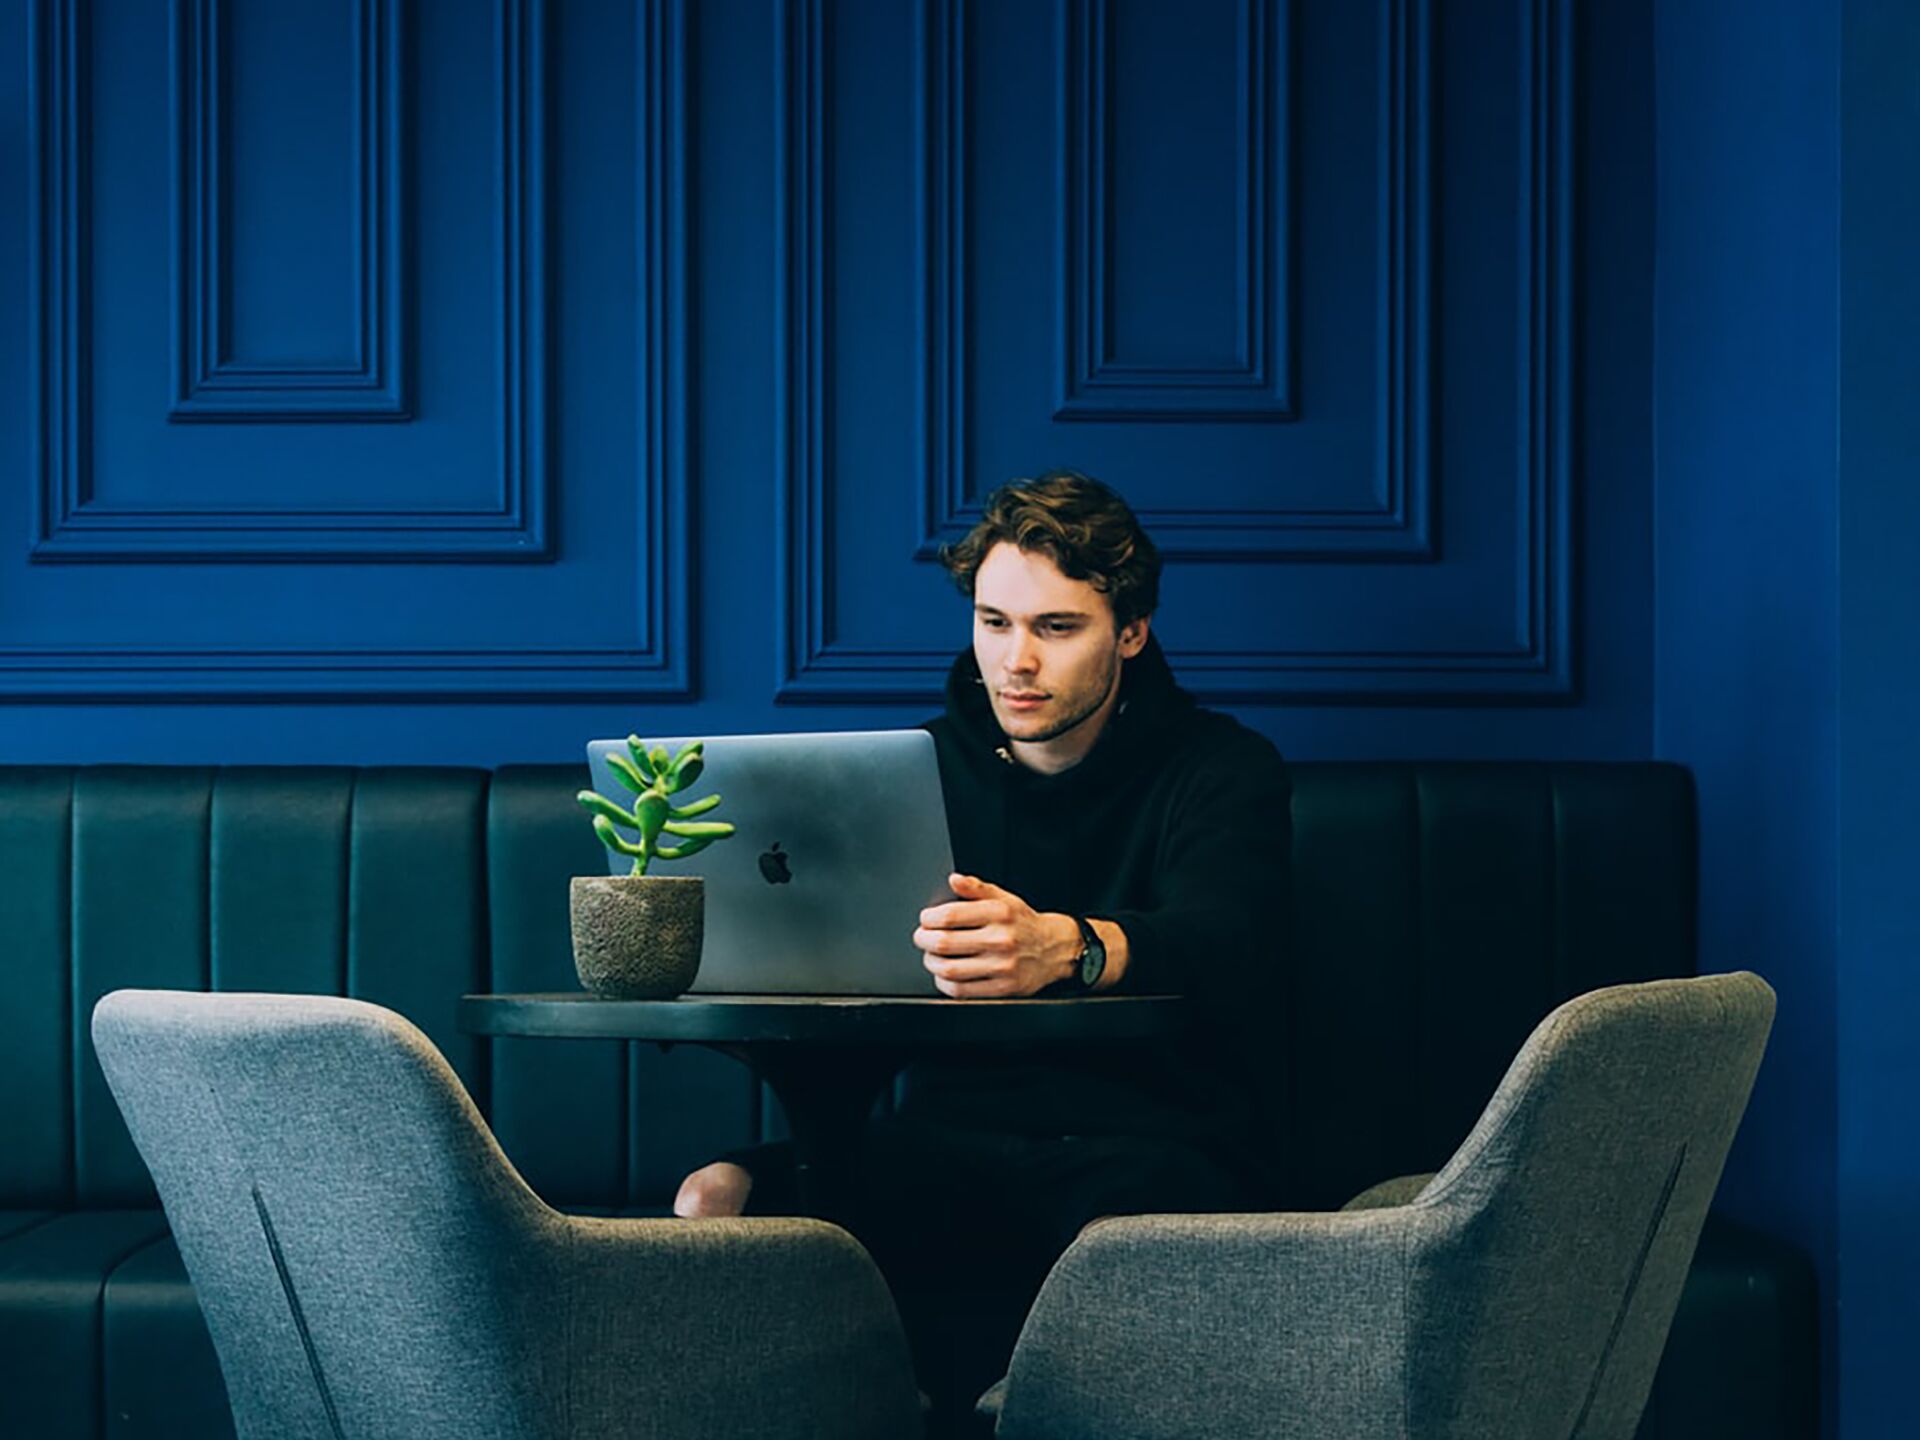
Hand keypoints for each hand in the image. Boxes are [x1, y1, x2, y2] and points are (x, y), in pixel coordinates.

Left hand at [914, 873, 1078, 997]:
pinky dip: (945, 983)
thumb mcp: (1004, 898)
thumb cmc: (1024, 924)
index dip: (929, 919)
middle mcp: (1001, 939)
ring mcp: (1002, 966)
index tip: (925, 920)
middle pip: (945, 943)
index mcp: (999, 913)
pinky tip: (944, 975)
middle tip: (922, 938)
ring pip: (950, 969)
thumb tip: (954, 879)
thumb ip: (976, 887)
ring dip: (931, 963)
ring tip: (931, 957)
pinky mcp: (1003, 988)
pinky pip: (962, 990)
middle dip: (924, 940)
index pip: (950, 915)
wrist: (1055, 949)